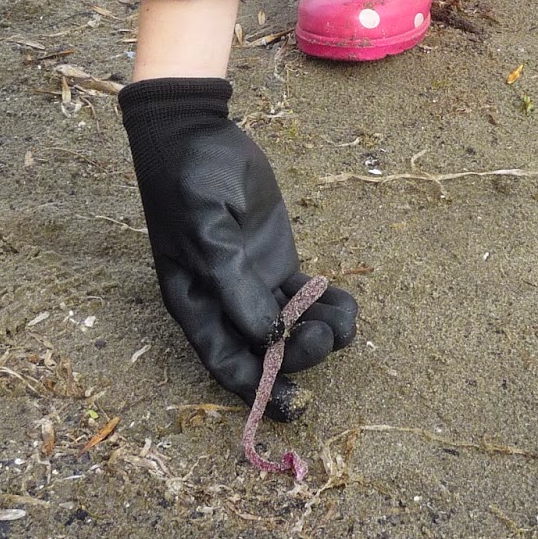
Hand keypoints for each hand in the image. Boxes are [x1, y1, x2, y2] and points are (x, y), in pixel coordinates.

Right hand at [119, 77, 357, 418]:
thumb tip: (267, 338)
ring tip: (343, 322)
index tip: (297, 406)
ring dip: (320, 335)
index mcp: (196, 304)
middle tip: (323, 337)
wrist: (197, 133)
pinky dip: (328, 307)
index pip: (227, 362)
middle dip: (298, 355)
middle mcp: (224, 303)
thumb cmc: (190, 182)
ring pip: (291, 328)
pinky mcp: (276, 261)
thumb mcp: (207, 230)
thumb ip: (235, 284)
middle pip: (266, 350)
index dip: (261, 389)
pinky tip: (348, 305)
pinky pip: (306, 297)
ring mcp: (253, 283)